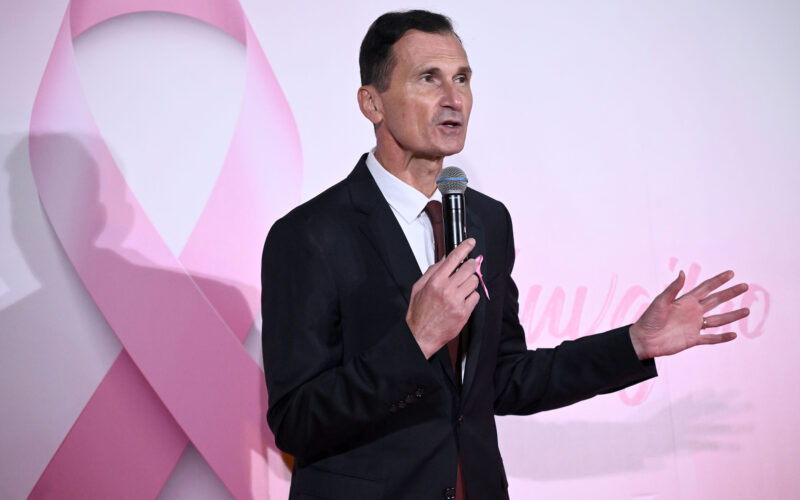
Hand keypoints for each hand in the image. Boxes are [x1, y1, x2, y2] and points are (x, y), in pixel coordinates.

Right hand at [407, 238, 479, 358]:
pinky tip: (462, 300)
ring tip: (462, 287)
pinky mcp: (464, 312)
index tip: (471, 242)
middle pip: (468, 268)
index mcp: (435, 282)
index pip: (453, 258)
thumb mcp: (419, 287)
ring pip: (474, 282)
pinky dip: (471, 296)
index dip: (464, 247)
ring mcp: (457, 301)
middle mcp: (447, 290)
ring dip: (471, 282)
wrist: (421, 335)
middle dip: (471, 265)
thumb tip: (444, 259)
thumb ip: (432, 271)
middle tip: (469, 267)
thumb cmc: (419, 313)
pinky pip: (476, 297)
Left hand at [629, 270, 749, 359]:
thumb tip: (682, 272)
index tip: (731, 273)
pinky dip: (722, 338)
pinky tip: (734, 335)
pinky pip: (711, 339)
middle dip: (730, 293)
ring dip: (732, 315)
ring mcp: (694, 326)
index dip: (718, 281)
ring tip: (747, 310)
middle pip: (716, 300)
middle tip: (745, 286)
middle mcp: (692, 312)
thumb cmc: (649, 319)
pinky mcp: (693, 339)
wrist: (644, 340)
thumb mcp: (660, 302)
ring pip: (718, 319)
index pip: (706, 288)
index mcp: (685, 301)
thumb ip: (673, 289)